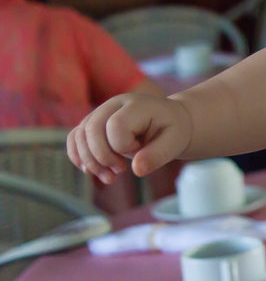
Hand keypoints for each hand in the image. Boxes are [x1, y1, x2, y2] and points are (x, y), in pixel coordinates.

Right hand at [67, 93, 194, 182]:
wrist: (170, 121)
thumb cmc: (173, 130)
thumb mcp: (175, 142)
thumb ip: (158, 155)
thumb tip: (137, 170)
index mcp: (136, 104)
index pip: (116, 126)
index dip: (124, 146)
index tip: (141, 150)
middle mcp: (114, 104)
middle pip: (91, 129)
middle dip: (102, 157)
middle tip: (120, 170)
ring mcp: (101, 112)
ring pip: (80, 135)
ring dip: (89, 162)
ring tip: (109, 177)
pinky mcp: (93, 123)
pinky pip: (75, 137)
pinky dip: (78, 156)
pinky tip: (91, 171)